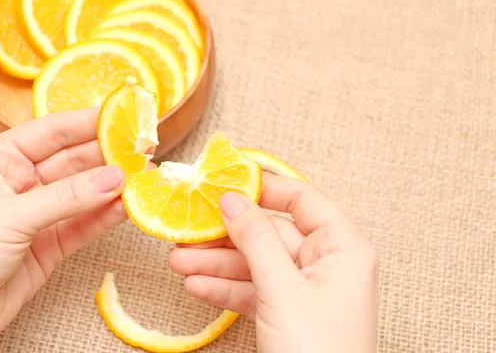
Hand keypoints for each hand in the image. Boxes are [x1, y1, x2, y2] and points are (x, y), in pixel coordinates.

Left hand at [0, 108, 127, 351]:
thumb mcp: (11, 216)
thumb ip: (67, 197)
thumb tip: (117, 177)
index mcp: (0, 159)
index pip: (52, 132)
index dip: (88, 122)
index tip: (123, 115)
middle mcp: (21, 182)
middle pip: (74, 161)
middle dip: (108, 155)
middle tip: (144, 150)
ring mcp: (39, 214)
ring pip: (84, 193)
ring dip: (113, 187)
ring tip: (146, 178)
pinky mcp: (51, 245)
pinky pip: (85, 224)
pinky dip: (107, 216)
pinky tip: (129, 207)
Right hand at [169, 174, 377, 352]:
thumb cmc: (318, 350)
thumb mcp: (282, 288)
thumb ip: (256, 240)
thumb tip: (232, 200)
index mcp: (341, 247)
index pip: (300, 199)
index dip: (262, 188)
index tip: (224, 184)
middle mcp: (326, 263)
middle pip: (269, 234)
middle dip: (225, 236)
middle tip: (188, 229)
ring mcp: (306, 290)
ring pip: (255, 264)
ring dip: (216, 264)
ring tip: (178, 261)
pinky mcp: (289, 313)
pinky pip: (254, 290)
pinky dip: (225, 289)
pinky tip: (196, 286)